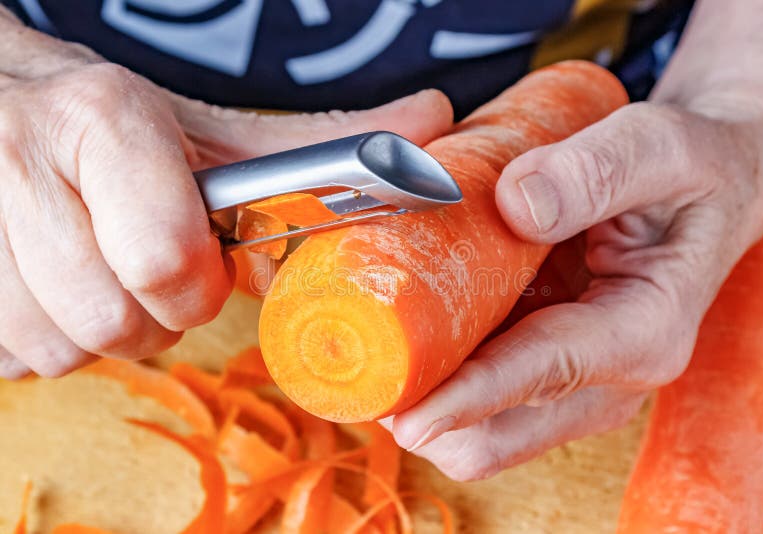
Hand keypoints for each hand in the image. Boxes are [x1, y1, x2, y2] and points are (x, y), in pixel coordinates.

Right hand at [0, 13, 453, 377]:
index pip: (165, 258)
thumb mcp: (204, 129)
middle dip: (153, 312)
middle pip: (119, 322)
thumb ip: (311, 144)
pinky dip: (49, 335)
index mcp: (104, 122)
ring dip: (102, 325)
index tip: (194, 261)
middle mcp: (23, 167)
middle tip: (148, 266)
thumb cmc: (106, 127)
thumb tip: (433, 120)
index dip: (194, 280)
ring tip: (98, 266)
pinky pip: (17, 358)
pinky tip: (54, 281)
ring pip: (66, 349)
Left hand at [388, 96, 762, 479]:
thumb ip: (598, 170)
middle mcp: (603, 378)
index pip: (541, 375)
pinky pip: (475, 394)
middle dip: (426, 411)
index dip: (469, 397)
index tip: (407, 416)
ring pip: (476, 428)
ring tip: (378, 333)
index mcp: (641, 334)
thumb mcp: (663, 147)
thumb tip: (518, 204)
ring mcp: (569, 380)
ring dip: (422, 393)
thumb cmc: (691, 172)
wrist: (708, 190)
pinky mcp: (542, 366)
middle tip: (363, 360)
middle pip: (494, 437)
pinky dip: (437, 370)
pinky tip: (411, 321)